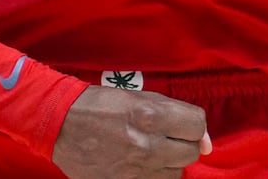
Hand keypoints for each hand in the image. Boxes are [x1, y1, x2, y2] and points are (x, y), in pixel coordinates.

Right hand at [51, 86, 210, 178]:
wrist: (60, 124)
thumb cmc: (100, 105)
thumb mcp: (138, 97)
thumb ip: (175, 113)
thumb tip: (206, 141)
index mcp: (150, 116)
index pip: (197, 126)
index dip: (192, 125)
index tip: (181, 125)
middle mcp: (146, 145)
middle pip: (190, 152)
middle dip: (181, 143)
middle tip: (163, 137)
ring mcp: (135, 171)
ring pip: (176, 173)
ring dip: (168, 162)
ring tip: (148, 151)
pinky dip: (154, 176)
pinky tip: (139, 165)